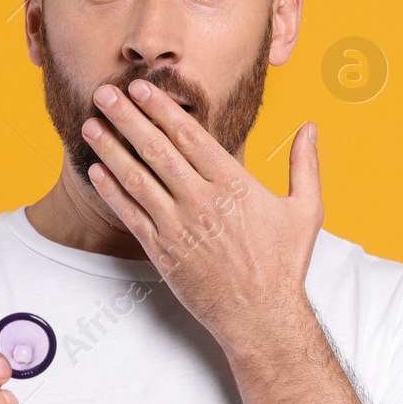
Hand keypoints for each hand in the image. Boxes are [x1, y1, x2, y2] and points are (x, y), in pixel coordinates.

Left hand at [81, 77, 322, 348]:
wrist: (261, 316)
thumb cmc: (284, 264)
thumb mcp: (306, 210)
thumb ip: (305, 165)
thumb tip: (311, 126)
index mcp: (234, 184)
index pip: (189, 135)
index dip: (161, 108)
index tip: (141, 87)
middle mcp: (201, 200)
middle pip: (156, 149)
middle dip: (127, 117)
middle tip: (104, 93)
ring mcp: (179, 226)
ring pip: (136, 178)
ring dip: (111, 148)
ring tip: (92, 125)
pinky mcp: (163, 251)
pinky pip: (131, 215)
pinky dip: (112, 191)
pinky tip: (98, 171)